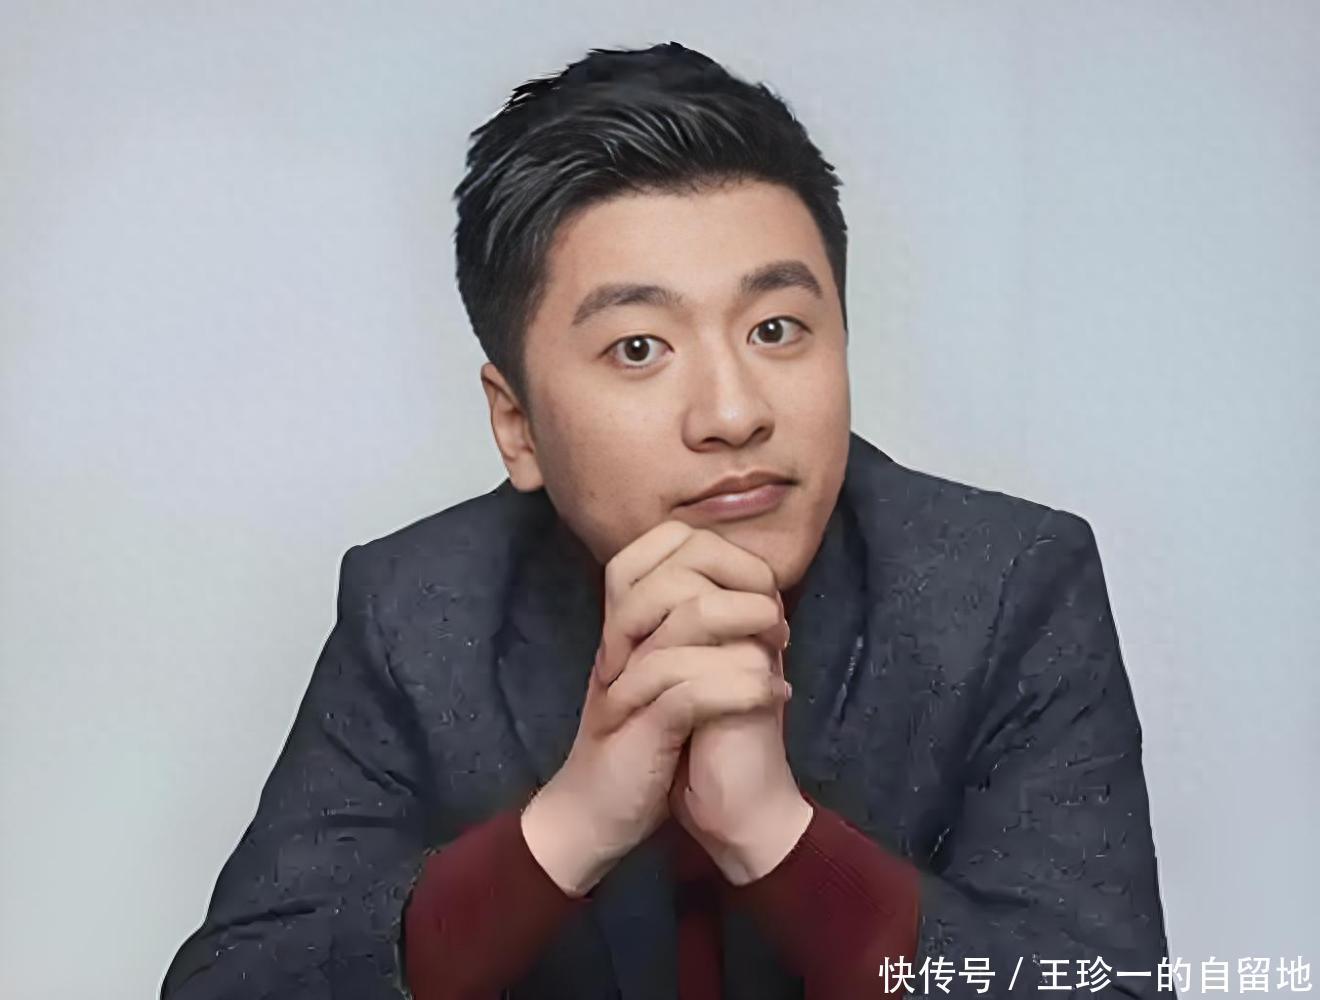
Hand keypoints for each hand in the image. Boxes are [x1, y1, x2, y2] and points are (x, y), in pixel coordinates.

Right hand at [521, 521, 791, 896]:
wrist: (597, 816)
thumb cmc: (643, 742)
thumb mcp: (668, 673)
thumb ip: (697, 628)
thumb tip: (760, 586)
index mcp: (626, 621)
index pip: (663, 544)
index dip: (722, 552)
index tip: (761, 586)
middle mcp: (620, 642)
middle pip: (678, 576)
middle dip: (742, 590)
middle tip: (776, 624)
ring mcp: (627, 682)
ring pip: (688, 624)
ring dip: (750, 636)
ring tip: (779, 655)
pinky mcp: (641, 728)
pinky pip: (692, 690)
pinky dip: (742, 688)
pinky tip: (773, 696)